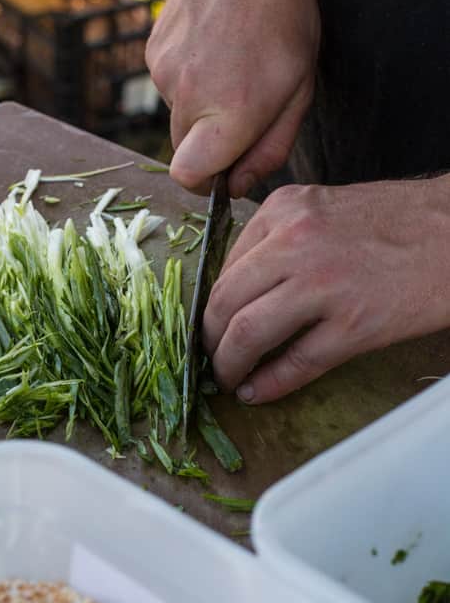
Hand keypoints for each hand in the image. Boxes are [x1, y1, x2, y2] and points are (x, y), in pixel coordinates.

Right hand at [145, 0, 319, 195]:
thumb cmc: (284, 18)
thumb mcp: (299, 91)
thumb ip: (269, 150)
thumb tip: (236, 187)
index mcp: (231, 112)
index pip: (188, 176)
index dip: (204, 181)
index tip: (221, 171)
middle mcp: (190, 96)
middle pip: (183, 150)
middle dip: (208, 142)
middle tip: (238, 107)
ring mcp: (165, 73)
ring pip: (177, 117)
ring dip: (199, 107)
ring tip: (228, 66)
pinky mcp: (153, 54)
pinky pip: (168, 88)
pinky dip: (187, 80)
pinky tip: (210, 49)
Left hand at [202, 176, 449, 401]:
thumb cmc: (392, 223)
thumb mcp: (319, 210)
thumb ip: (275, 243)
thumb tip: (238, 294)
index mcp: (282, 211)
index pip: (225, 269)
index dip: (212, 307)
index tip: (212, 326)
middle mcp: (294, 243)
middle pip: (225, 303)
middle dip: (209, 339)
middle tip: (210, 357)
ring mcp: (323, 285)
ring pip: (249, 334)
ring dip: (228, 365)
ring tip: (226, 378)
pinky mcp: (355, 325)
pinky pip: (296, 363)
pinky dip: (268, 385)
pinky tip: (256, 393)